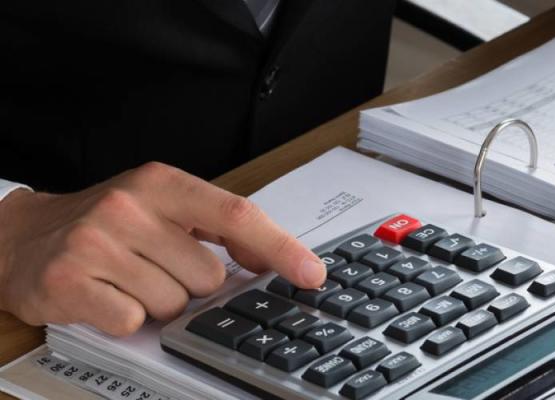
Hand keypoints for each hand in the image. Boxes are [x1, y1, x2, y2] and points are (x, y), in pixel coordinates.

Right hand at [0, 163, 325, 335]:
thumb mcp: (162, 206)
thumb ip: (218, 227)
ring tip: (128, 278)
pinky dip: (126, 318)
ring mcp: (97, 243)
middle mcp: (129, 207)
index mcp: (161, 183)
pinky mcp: (69, 281)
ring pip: (174, 303)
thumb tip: (273, 257)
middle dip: (191, 283)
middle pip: (209, 275)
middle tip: (155, 266)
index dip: (281, 247)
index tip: (311, 273)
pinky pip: (134, 320)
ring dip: (158, 302)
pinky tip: (107, 295)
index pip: (238, 214)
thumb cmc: (104, 223)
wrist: (20, 236)